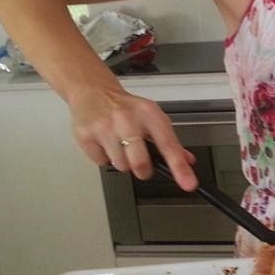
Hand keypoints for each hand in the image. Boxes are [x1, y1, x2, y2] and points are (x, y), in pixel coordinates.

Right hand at [69, 87, 197, 190]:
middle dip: (143, 170)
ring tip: (120, 145)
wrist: (94, 91)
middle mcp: (127, 119)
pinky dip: (105, 158)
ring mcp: (104, 128)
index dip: (179, 167)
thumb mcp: (152, 117)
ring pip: (121, 166)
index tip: (189, 183)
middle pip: (140, 163)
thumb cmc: (126, 107)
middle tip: (141, 163)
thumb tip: (187, 161)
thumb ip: (171, 141)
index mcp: (149, 114)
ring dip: (123, 162)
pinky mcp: (86, 136)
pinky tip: (105, 142)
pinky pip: (101, 162)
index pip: (169, 145)